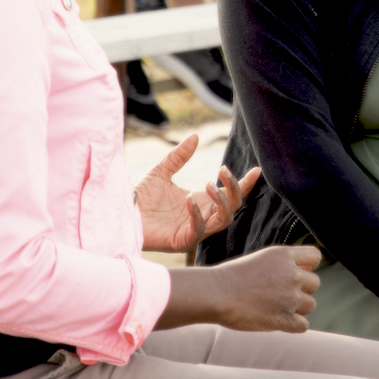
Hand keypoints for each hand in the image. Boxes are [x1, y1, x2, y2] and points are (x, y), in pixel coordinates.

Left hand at [135, 133, 260, 252]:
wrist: (122, 212)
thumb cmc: (141, 197)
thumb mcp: (162, 171)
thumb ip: (179, 156)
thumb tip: (195, 136)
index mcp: (201, 202)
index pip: (230, 194)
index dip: (244, 183)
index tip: (255, 169)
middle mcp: (202, 217)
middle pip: (234, 207)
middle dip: (234, 188)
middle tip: (222, 171)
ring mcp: (194, 230)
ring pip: (224, 219)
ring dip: (221, 201)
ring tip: (208, 184)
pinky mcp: (182, 241)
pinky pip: (199, 230)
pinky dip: (197, 214)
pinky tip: (188, 200)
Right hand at [203, 245, 321, 332]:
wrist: (216, 293)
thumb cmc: (232, 277)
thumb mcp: (261, 259)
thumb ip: (283, 264)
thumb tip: (302, 271)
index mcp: (284, 255)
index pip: (315, 257)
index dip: (308, 267)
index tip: (296, 273)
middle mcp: (292, 274)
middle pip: (315, 283)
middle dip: (302, 289)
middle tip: (281, 294)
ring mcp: (290, 297)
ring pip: (310, 305)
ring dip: (298, 308)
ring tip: (276, 307)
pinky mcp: (284, 319)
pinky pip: (303, 325)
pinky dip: (294, 325)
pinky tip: (279, 321)